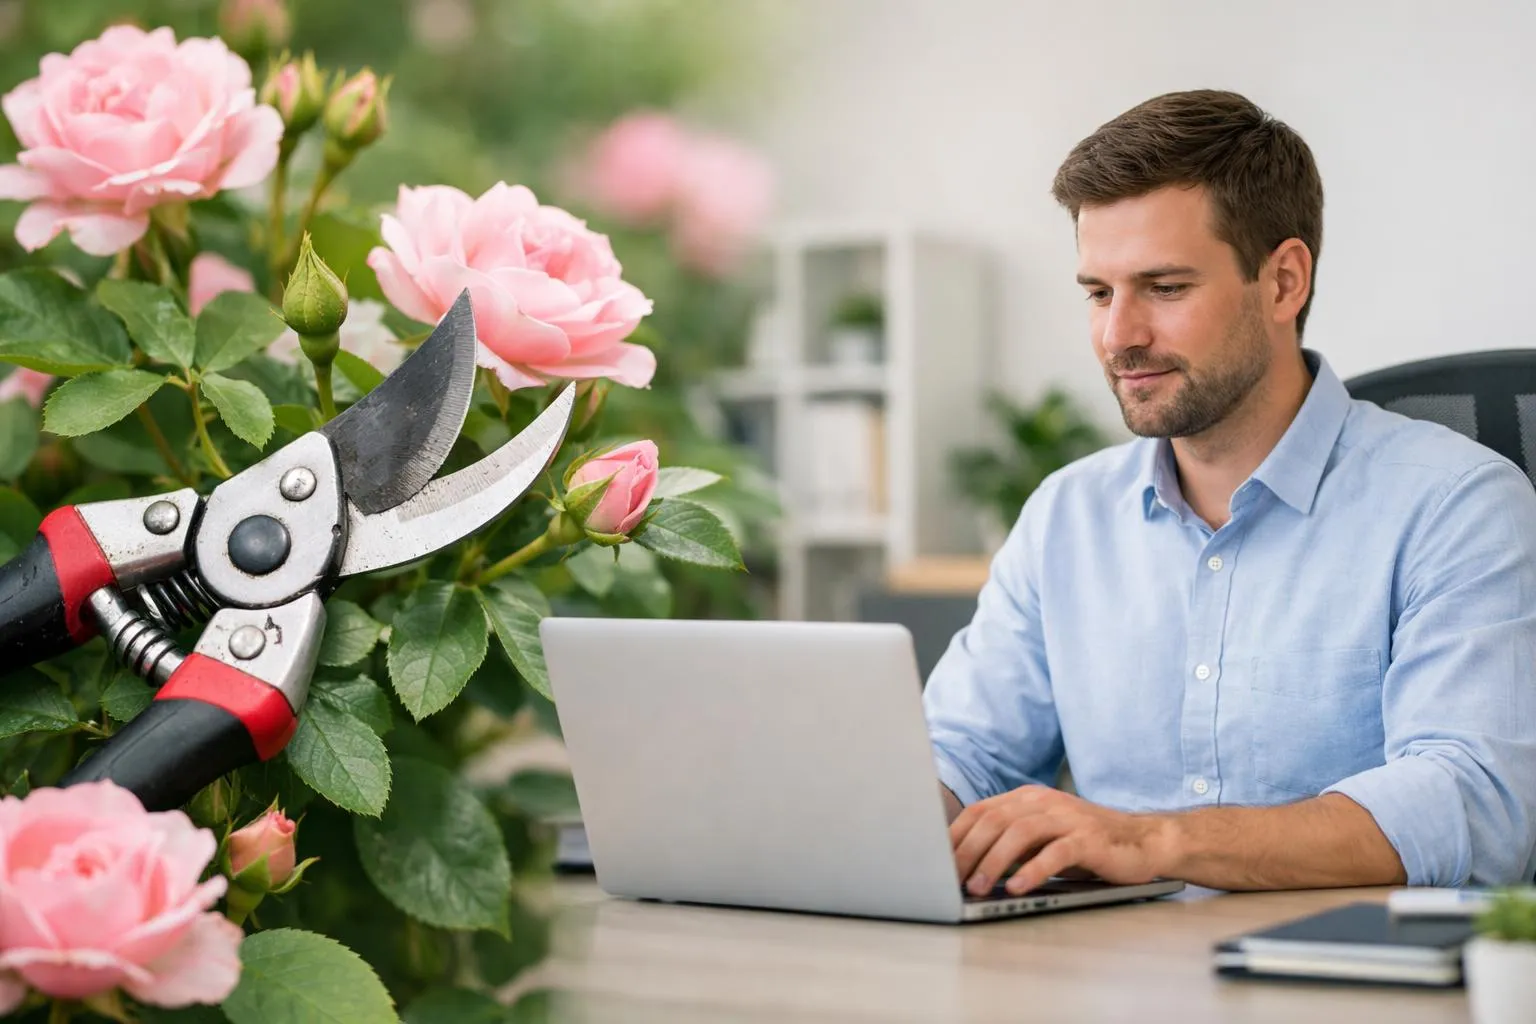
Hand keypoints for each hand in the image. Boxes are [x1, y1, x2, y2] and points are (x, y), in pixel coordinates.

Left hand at [950, 785, 1174, 896]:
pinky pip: (1055, 852)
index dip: (955, 835)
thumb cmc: (1085, 845)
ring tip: (978, 887)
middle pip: (994, 820)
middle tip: (950, 880)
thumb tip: (966, 867)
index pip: (980, 811)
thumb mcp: (1042, 839)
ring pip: (1019, 832)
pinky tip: (1017, 887)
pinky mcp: (1088, 838)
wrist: (1143, 841)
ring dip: (994, 861)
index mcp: (1027, 798)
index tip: (935, 861)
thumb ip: (1009, 844)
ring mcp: (1066, 818)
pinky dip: (1032, 870)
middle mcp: (1043, 802)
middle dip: (968, 851)